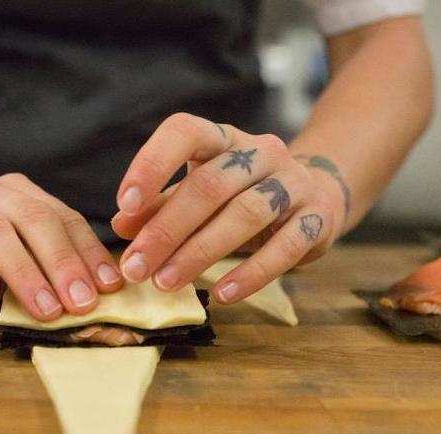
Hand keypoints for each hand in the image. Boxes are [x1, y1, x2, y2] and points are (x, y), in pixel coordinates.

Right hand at [0, 173, 122, 317]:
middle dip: (61, 262)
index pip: (62, 216)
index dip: (88, 251)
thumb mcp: (19, 259)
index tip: (109, 287)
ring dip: (24, 272)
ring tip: (45, 309)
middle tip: (81, 303)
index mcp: (17, 191)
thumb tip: (99, 292)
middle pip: (31, 219)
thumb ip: (51, 265)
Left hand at [112, 113, 347, 302]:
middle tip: (136, 268)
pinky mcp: (318, 218)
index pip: (185, 132)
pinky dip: (252, 273)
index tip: (124, 205)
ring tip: (166, 283)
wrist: (317, 193)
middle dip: (167, 230)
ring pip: (246, 214)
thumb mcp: (200, 192)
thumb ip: (161, 205)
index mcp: (223, 139)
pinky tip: (221, 295)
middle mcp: (261, 153)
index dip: (152, 164)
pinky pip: (286, 247)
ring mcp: (293, 183)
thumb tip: (123, 225)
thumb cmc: (242, 194)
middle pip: (210, 185)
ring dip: (200, 252)